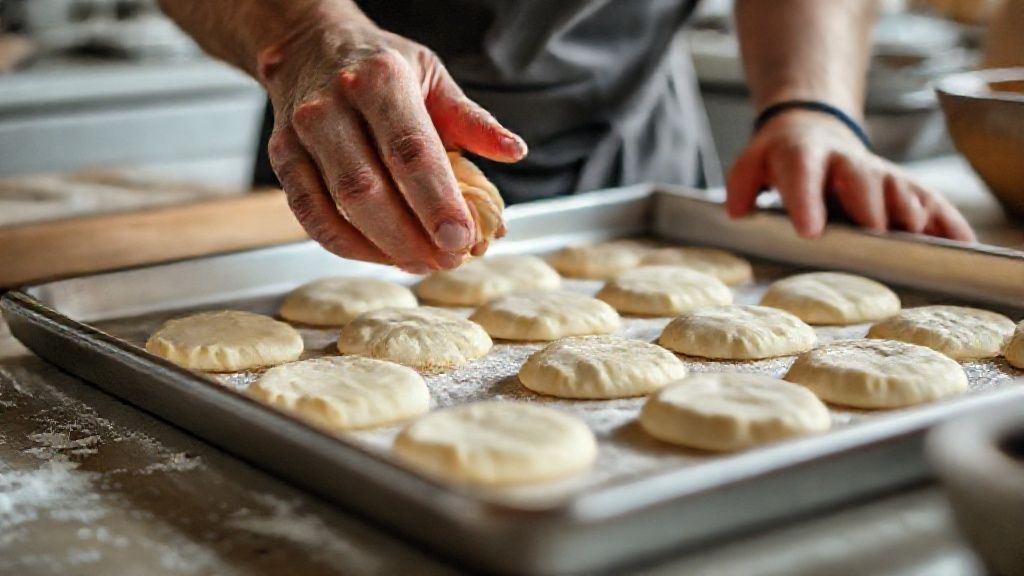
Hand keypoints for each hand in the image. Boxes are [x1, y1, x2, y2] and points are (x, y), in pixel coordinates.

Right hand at [258, 17, 526, 272]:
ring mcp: (300, 134)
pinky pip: (310, 216)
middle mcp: (333, 105)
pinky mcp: (282, 159)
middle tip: (448, 260)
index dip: (437, 202)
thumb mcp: (433, 77)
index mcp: (381, 79)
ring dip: (383, 247)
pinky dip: (349, 246)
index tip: (463, 239)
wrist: (309, 44)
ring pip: (337, 208)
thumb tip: (514, 151)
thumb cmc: (381, 66)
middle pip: (368, 188)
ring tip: (422, 263)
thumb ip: (472, 120)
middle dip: (411, 236)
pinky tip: (383, 255)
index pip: (411, 151)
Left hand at [725, 110, 975, 240]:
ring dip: (910, 210)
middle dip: (869, 205)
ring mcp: (878, 172)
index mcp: (803, 155)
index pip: (802, 174)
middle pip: (860, 179)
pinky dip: (947, 222)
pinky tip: (960, 245)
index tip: (810, 231)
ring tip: (914, 237)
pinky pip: (930, 200)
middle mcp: (845, 161)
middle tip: (873, 233)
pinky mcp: (904, 185)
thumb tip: (736, 209)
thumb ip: (740, 184)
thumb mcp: (751, 163)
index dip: (807, 201)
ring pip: (899, 186)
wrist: (813, 128)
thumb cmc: (780, 158)